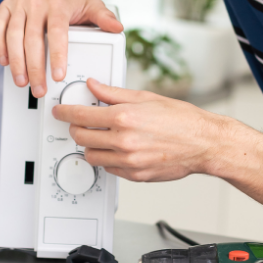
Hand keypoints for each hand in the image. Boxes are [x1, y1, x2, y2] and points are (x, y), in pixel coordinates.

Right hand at [0, 0, 121, 97]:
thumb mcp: (89, 4)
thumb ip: (103, 17)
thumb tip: (117, 28)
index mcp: (58, 5)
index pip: (57, 32)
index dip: (57, 55)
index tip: (58, 74)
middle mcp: (37, 4)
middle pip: (33, 39)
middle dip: (35, 67)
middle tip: (39, 87)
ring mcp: (19, 5)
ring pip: (13, 35)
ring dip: (16, 62)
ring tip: (22, 81)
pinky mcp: (5, 7)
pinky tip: (5, 61)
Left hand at [52, 79, 234, 181]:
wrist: (203, 143)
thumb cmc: (181, 119)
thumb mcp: (145, 97)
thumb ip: (114, 93)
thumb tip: (94, 86)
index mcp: (124, 117)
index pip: (80, 116)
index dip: (65, 112)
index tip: (60, 111)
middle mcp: (124, 141)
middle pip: (80, 138)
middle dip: (75, 129)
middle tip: (79, 123)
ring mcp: (129, 161)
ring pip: (91, 156)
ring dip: (90, 146)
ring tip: (100, 137)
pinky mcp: (135, 176)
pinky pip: (108, 169)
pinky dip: (107, 159)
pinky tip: (116, 149)